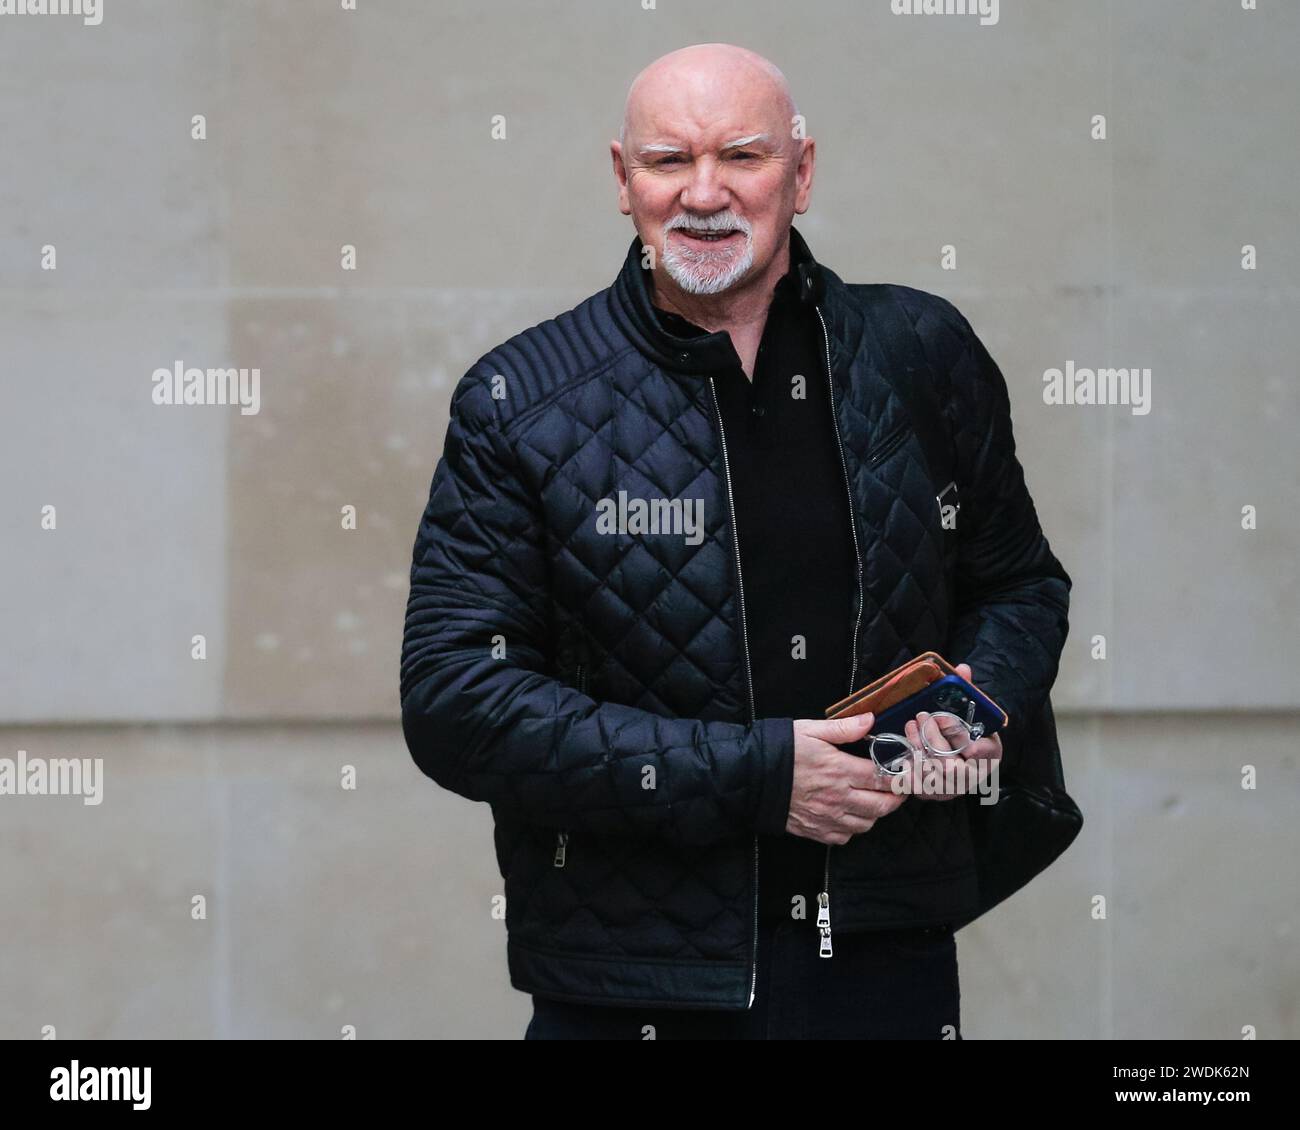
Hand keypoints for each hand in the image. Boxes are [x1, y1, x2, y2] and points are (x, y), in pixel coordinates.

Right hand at [787, 712, 907, 844]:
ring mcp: (828, 817)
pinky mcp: (816, 831)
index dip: (899, 776)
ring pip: (867, 823)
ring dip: (875, 813)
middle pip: (882, 805)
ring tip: (873, 800)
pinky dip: (853, 827)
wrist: (749, 778)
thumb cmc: (779, 751)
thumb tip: (869, 720)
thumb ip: (843, 728)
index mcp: (839, 770)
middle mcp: (838, 798)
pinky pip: (845, 837)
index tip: (905, 773)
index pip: (883, 778)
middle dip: (895, 798)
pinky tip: (849, 814)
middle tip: (897, 789)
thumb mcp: (809, 730)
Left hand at [894, 663, 1001, 800]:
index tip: (941, 716)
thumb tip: (963, 668)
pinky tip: (904, 749)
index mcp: (989, 757)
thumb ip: (969, 692)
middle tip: (921, 716)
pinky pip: (917, 787)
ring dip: (918, 748)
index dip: (957, 734)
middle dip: (932, 740)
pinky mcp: (932, 794)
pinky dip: (909, 768)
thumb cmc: (969, 730)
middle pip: (949, 766)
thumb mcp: (975, 711)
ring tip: (910, 726)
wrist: (963, 754)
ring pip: (931, 776)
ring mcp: (952, 789)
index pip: (977, 752)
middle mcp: (972, 778)